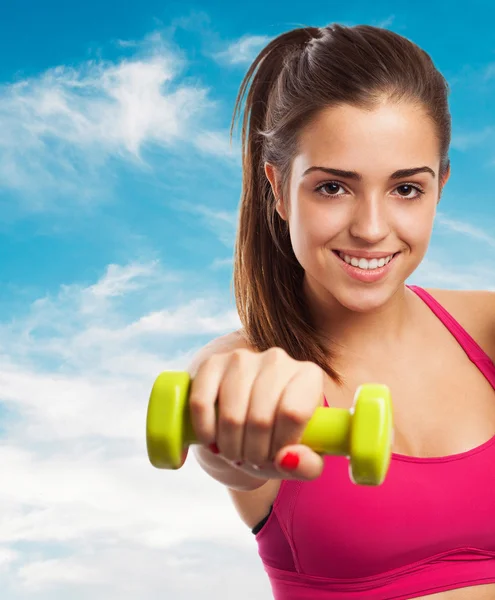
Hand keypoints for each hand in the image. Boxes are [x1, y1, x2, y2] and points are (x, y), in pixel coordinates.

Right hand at [189, 347, 325, 479]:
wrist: (246, 418)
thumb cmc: (280, 437)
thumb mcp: (302, 458)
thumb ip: (308, 466)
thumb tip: (287, 459)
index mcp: (308, 376)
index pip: (294, 414)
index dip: (281, 445)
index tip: (275, 458)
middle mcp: (277, 359)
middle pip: (261, 418)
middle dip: (254, 452)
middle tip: (253, 461)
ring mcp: (243, 358)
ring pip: (232, 414)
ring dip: (230, 446)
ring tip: (235, 453)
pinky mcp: (212, 362)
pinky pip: (202, 402)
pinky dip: (205, 430)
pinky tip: (212, 441)